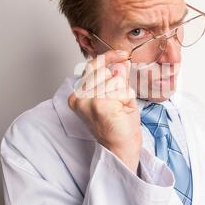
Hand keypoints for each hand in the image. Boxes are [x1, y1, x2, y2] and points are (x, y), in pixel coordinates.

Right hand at [68, 50, 141, 173]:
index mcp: (78, 95)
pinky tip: (121, 111)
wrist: (122, 149)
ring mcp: (87, 100)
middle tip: (121, 101)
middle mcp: (78, 96)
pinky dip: (126, 98)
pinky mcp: (98, 104)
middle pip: (103, 70)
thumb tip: (122, 62)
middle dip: (118, 83)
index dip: (109, 57)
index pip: (92, 66)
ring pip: (114, 79)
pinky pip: (120, 89)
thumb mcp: (118, 97)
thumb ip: (117, 79)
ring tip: (119, 110)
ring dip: (123, 93)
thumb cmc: (120, 127)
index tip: (123, 55)